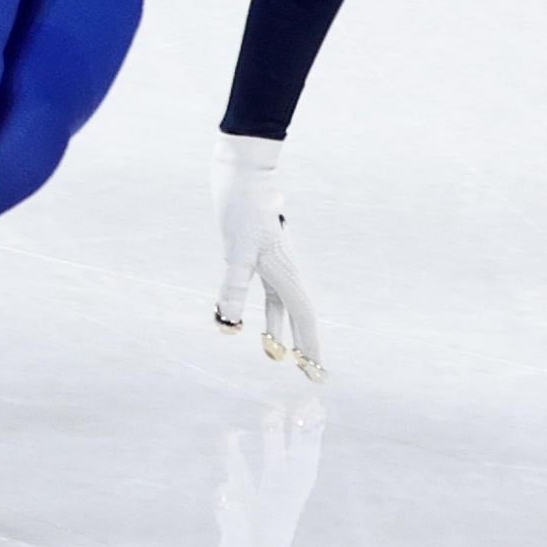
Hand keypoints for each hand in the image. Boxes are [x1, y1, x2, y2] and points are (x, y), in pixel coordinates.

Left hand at [213, 134, 322, 379]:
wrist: (243, 174)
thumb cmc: (243, 211)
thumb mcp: (236, 252)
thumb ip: (233, 287)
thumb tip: (228, 323)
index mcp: (286, 273)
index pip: (304, 318)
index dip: (311, 346)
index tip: (317, 372)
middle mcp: (285, 270)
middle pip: (297, 315)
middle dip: (301, 344)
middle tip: (306, 372)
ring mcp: (273, 261)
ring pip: (279, 303)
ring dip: (278, 328)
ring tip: (274, 352)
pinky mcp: (257, 252)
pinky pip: (264, 288)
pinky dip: (262, 307)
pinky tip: (248, 315)